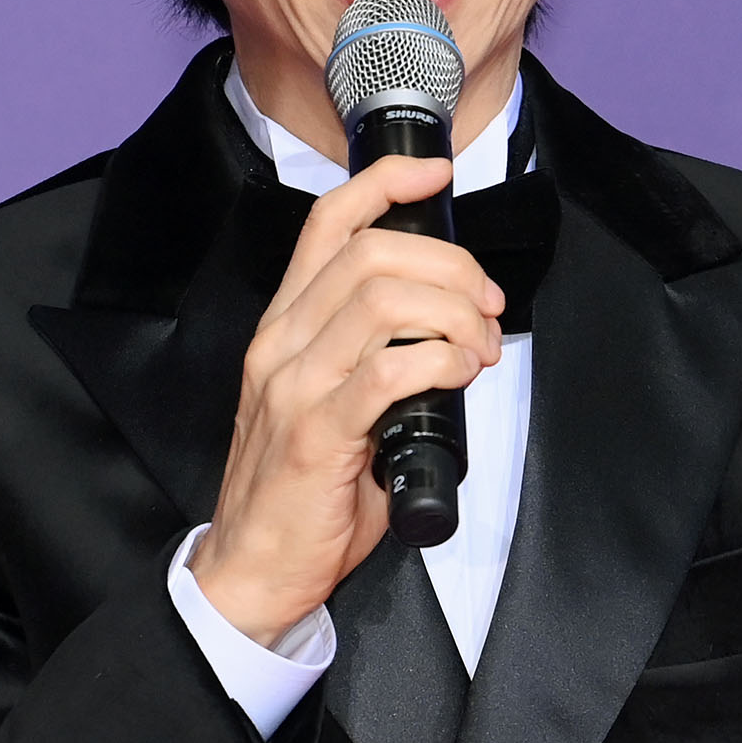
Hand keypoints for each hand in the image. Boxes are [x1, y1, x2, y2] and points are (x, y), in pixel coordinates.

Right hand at [188, 155, 503, 646]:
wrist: (253, 567)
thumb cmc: (302, 486)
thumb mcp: (327, 396)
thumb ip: (371, 352)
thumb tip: (450, 324)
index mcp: (286, 324)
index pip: (328, 222)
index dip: (385, 183)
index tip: (435, 175)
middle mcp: (283, 341)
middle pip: (373, 253)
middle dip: (451, 265)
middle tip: (488, 306)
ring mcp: (295, 384)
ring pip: (383, 299)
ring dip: (454, 312)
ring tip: (481, 347)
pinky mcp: (318, 433)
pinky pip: (388, 371)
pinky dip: (442, 361)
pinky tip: (461, 376)